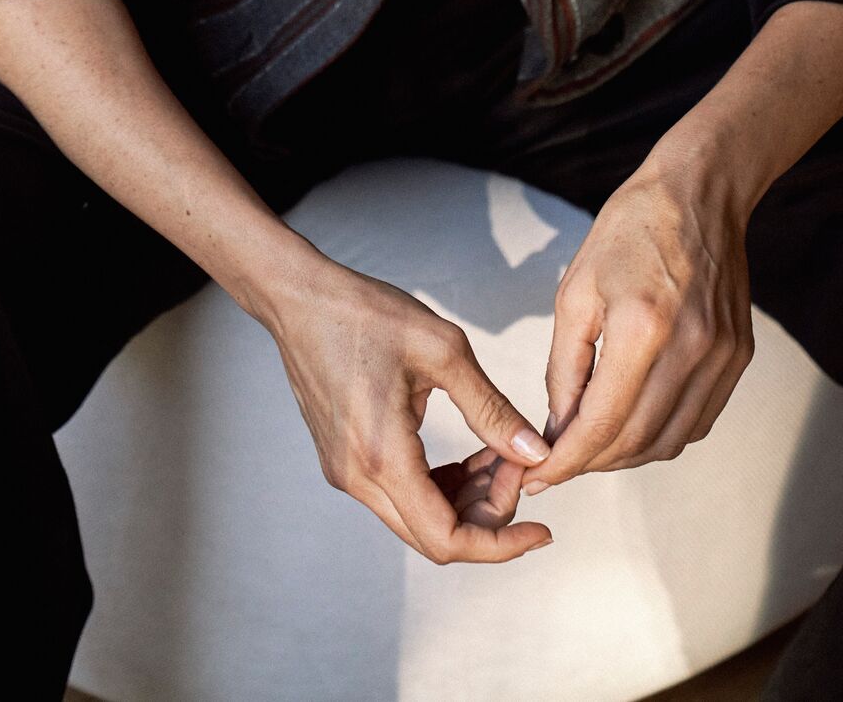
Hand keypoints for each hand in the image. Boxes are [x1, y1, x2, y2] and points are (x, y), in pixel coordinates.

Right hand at [267, 253, 555, 561]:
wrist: (300, 299)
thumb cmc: (366, 314)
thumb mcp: (443, 350)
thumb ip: (491, 410)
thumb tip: (534, 454)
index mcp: (382, 455)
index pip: (447, 540)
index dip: (501, 544)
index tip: (541, 529)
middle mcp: (357, 477)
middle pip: (435, 536)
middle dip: (490, 514)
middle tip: (520, 466)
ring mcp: (345, 472)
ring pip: (418, 518)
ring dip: (467, 500)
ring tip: (500, 455)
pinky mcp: (344, 460)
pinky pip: (400, 495)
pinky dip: (441, 486)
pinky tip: (469, 455)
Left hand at [522, 155, 754, 492]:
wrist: (699, 193)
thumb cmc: (630, 231)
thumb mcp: (576, 291)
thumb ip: (565, 367)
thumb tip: (559, 429)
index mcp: (643, 328)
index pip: (602, 423)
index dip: (566, 461)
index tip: (538, 478)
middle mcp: (691, 350)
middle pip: (637, 441)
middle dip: (591, 463)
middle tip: (558, 465)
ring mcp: (722, 358)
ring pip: (670, 441)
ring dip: (627, 456)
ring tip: (592, 448)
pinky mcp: (739, 358)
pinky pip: (698, 422)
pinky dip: (663, 436)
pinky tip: (635, 424)